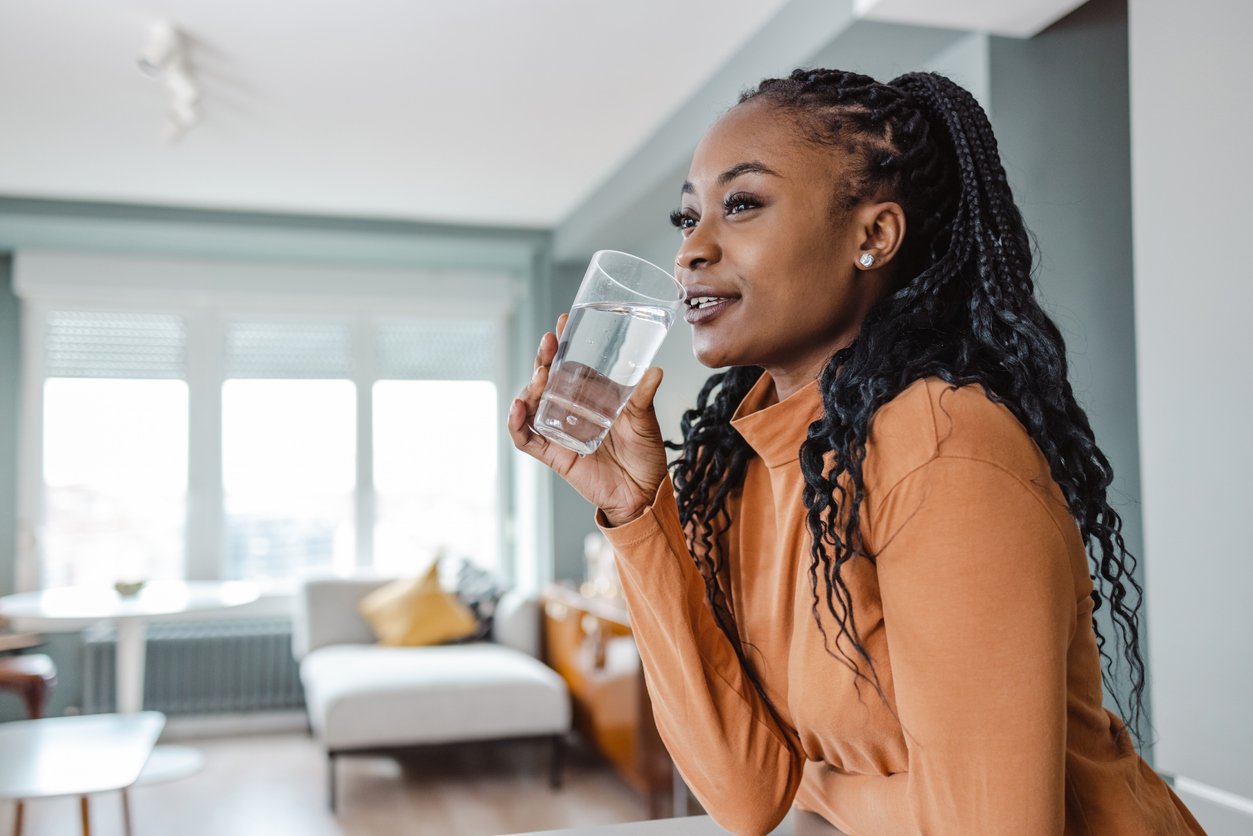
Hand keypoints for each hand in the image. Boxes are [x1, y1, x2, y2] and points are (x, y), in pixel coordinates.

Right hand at [508, 313, 668, 525]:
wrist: (643, 493)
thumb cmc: (645, 454)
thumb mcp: (645, 420)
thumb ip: (644, 397)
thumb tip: (655, 371)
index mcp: (591, 396)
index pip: (570, 364)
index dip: (563, 344)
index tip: (564, 321)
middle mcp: (571, 410)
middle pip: (546, 380)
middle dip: (543, 359)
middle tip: (549, 343)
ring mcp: (559, 431)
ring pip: (532, 404)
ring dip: (530, 386)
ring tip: (541, 375)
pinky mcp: (553, 454)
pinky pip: (526, 437)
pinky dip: (516, 423)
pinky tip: (518, 407)